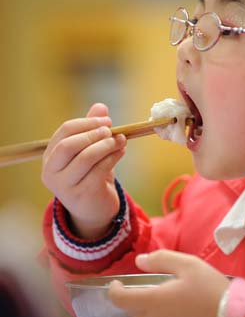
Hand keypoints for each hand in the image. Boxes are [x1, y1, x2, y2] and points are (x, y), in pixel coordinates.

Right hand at [41, 103, 126, 238]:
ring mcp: (65, 186)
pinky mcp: (83, 194)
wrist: (94, 209)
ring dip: (107, 145)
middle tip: (111, 130)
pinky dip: (113, 157)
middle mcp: (51, 172)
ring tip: (121, 140)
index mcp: (50, 157)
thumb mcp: (90, 151)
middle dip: (93, 134)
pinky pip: (99, 170)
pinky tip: (122, 151)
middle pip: (69, 145)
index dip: (87, 123)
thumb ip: (92, 129)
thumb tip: (100, 106)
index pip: (64, 132)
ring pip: (86, 158)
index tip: (106, 121)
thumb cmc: (91, 175)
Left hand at [109, 250, 229, 316]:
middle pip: (131, 310)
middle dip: (135, 296)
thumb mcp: (188, 264)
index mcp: (151, 302)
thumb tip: (140, 260)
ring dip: (146, 308)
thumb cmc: (209, 289)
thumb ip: (161, 259)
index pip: (119, 299)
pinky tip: (172, 310)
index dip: (113, 289)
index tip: (117, 282)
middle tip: (153, 284)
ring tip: (166, 295)